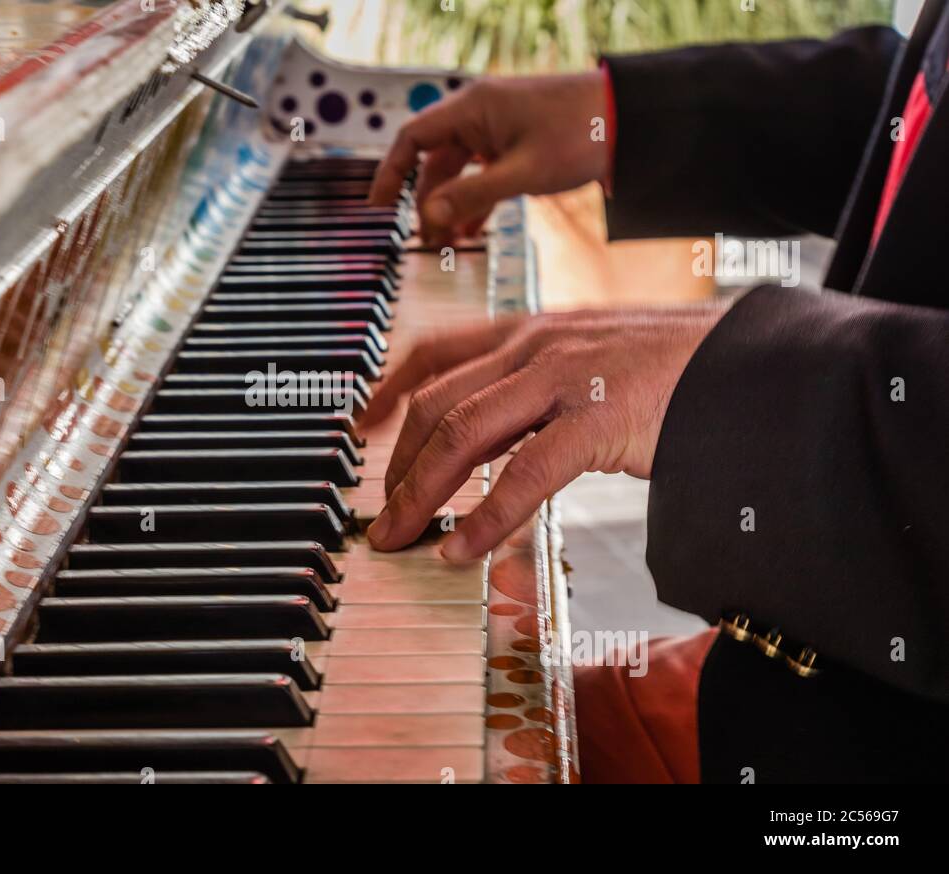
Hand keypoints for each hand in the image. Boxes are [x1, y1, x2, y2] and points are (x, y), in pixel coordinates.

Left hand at [363, 304, 732, 560]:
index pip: (436, 351)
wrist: (757, 360)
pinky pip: (523, 471)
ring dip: (422, 493)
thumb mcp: (597, 360)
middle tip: (381, 516)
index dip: (389, 390)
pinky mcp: (599, 416)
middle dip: (396, 466)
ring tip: (403, 538)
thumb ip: (548, 385)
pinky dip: (485, 516)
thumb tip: (511, 430)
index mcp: (532, 330)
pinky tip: (463, 550)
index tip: (362, 426)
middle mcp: (536, 345)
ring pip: (463, 433)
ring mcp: (565, 377)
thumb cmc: (680, 367)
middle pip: (437, 404)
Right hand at [368, 72, 610, 243]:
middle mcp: (478, 114)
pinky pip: (481, 173)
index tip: (377, 207)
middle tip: (426, 239)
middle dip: (427, 202)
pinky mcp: (513, 144)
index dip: (390, 173)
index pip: (412, 139)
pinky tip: (471, 230)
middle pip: (434, 161)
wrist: (631, 120)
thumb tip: (429, 218)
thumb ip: (471, 196)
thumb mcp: (522, 173)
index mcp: (472, 108)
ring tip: (448, 242)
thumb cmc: (580, 135)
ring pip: (458, 171)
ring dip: (451, 206)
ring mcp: (496, 129)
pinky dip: (474, 200)